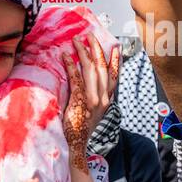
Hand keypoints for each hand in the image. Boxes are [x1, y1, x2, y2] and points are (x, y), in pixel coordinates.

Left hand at [61, 34, 119, 171]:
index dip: (115, 60)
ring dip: (83, 52)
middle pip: (102, 68)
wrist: (76, 145)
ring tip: (77, 41)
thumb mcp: (94, 114)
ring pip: (90, 70)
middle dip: (96, 49)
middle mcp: (103, 98)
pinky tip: (66, 56)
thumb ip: (95, 99)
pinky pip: (76, 79)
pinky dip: (71, 66)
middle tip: (89, 36)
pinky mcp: (80, 101)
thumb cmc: (81, 129)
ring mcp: (92, 100)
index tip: (115, 47)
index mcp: (107, 101)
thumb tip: (89, 86)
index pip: (114, 76)